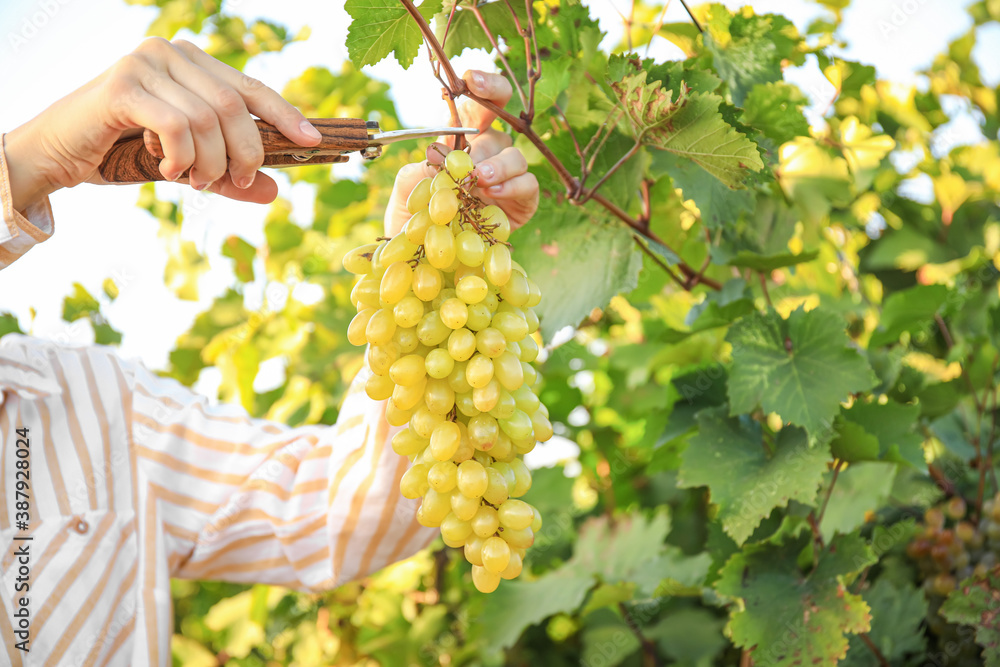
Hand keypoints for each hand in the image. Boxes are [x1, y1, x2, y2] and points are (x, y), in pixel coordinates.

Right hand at [3, 37, 321, 209]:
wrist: (59, 153)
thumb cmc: (125, 152)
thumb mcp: (188, 166)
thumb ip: (229, 177)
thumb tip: (274, 192)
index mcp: (192, 63)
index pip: (250, 87)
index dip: (284, 114)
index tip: (312, 140)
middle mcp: (171, 52)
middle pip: (234, 105)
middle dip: (245, 152)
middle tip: (237, 182)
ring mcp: (145, 63)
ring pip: (208, 119)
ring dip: (210, 162)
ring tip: (194, 180)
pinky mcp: (123, 85)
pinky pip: (176, 125)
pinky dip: (182, 157)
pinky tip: (171, 170)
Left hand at [384, 71, 538, 235]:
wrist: (423, 262)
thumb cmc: (414, 222)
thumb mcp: (405, 193)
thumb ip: (417, 172)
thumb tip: (439, 160)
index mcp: (460, 142)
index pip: (480, 104)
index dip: (484, 86)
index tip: (471, 81)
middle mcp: (487, 155)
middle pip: (499, 132)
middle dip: (484, 145)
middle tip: (469, 165)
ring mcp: (507, 179)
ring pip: (516, 156)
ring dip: (498, 166)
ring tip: (479, 182)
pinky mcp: (522, 203)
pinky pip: (529, 184)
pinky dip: (513, 186)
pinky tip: (493, 195)